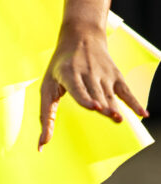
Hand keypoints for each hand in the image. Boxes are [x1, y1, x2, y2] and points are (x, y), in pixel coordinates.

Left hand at [38, 23, 149, 150]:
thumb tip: (40, 147)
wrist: (80, 36)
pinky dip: (134, 102)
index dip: (86, 97)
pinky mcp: (115, 75)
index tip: (94, 106)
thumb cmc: (60, 67)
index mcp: (68, 73)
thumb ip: (46, 116)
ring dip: (114, 106)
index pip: (78, 87)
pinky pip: (126, 90)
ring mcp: (103, 73)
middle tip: (110, 116)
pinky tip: (142, 114)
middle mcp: (86, 72)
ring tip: (118, 119)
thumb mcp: (48, 86)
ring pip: (110, 94)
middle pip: (96, 94)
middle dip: (103, 105)